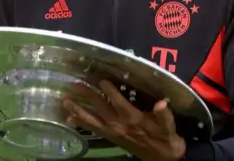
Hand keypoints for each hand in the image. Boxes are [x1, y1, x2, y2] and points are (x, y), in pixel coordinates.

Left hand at [63, 80, 185, 160]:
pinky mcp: (110, 137)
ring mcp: (113, 132)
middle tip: (74, 84)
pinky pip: (92, 129)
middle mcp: (119, 125)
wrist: (162, 158)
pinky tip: (69, 119)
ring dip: (78, 109)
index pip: (119, 103)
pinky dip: (80, 123)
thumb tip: (161, 103)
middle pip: (100, 108)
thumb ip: (164, 115)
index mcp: (134, 119)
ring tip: (65, 101)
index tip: (101, 80)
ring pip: (92, 120)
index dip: (110, 92)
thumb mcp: (168, 126)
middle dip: (87, 96)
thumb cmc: (165, 137)